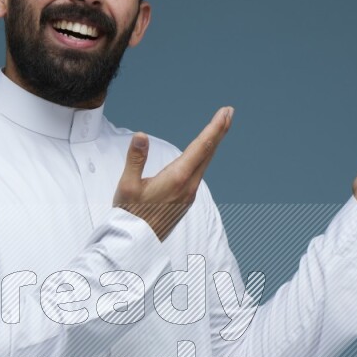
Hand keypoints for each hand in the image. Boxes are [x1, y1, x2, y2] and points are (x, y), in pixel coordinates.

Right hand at [113, 106, 233, 241]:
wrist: (136, 243)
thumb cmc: (130, 215)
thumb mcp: (127, 186)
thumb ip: (136, 159)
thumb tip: (141, 136)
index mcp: (177, 178)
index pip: (201, 147)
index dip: (215, 128)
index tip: (226, 112)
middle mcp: (188, 186)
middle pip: (208, 153)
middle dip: (219, 131)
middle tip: (228, 112)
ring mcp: (188, 194)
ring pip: (205, 163)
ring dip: (212, 143)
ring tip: (218, 128)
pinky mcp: (185, 200)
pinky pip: (199, 172)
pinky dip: (204, 157)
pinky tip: (203, 153)